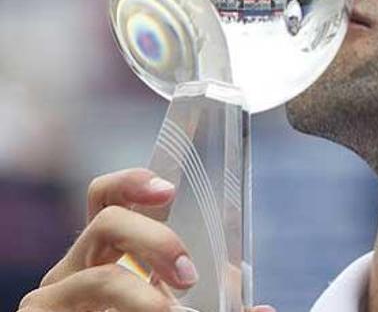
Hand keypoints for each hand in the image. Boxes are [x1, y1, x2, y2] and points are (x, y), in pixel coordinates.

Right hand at [17, 168, 274, 311]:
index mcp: (109, 253)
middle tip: (188, 273)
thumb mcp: (178, 306)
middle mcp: (77, 266)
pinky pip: (85, 302)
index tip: (168, 189)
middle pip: (107, 221)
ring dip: (143, 296)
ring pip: (101, 275)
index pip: (109, 198)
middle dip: (155, 239)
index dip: (132, 182)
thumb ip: (217, 300)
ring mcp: (56, 293)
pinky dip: (130, 311)